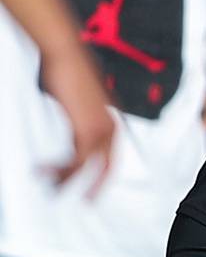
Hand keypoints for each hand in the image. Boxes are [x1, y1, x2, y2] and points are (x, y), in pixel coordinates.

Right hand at [39, 43, 113, 192]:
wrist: (65, 55)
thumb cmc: (67, 70)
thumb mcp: (78, 100)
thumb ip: (80, 117)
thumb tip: (72, 125)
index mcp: (111, 121)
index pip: (112, 156)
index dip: (104, 174)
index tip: (94, 186)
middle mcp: (111, 127)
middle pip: (107, 167)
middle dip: (95, 187)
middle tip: (84, 202)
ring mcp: (102, 130)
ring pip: (87, 167)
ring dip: (66, 179)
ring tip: (51, 188)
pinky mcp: (87, 130)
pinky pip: (75, 159)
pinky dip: (59, 168)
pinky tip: (43, 171)